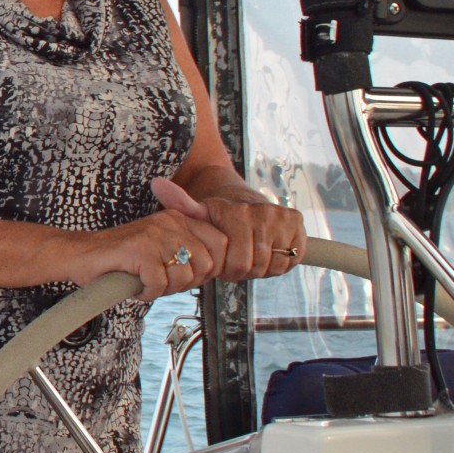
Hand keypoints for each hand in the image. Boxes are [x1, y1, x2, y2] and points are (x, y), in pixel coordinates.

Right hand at [72, 189, 226, 301]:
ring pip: (184, 276)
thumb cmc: (122, 258)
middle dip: (188, 282)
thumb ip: (188, 253)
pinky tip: (135, 286)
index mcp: (178, 218)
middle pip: (207, 263)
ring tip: (146, 282)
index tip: (186, 276)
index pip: (221, 243)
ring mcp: (154, 234)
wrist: (81, 254)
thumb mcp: (161, 248)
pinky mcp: (138, 250)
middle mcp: (169, 222)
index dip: (210, 267)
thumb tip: (215, 270)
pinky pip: (159, 283)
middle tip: (163, 282)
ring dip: (166, 289)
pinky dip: (146, 292)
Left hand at [152, 178, 306, 280]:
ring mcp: (283, 217)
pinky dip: (279, 260)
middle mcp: (263, 212)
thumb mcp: (197, 211)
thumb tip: (156, 184)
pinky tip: (266, 250)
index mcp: (238, 213)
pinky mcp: (297, 223)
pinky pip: (291, 258)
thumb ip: (179, 203)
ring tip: (248, 253)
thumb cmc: (217, 214)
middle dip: (243, 269)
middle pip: (256, 266)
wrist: (241, 199)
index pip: (238, 263)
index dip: (229, 269)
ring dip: (261, 266)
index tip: (222, 260)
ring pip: (274, 264)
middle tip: (235, 259)